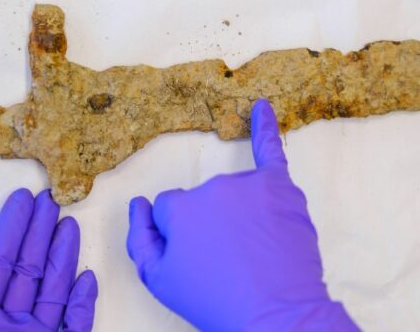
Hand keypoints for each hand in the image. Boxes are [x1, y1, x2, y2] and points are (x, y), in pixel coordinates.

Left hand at [0, 189, 96, 330]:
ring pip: (54, 292)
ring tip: (70, 225)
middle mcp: (10, 326)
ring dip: (64, 257)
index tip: (21, 199)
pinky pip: (76, 325)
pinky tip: (88, 278)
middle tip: (51, 199)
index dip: (10, 230)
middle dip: (40, 232)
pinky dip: (85, 304)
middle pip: (29, 271)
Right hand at [126, 99, 359, 330]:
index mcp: (180, 208)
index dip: (182, 237)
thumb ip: (139, 238)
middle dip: (212, 225)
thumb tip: (138, 204)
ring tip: (255, 251)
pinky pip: (271, 152)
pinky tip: (262, 108)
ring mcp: (250, 184)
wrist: (277, 315)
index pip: (171, 210)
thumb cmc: (216, 301)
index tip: (199, 259)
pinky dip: (266, 128)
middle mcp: (214, 187)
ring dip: (239, 213)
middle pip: (204, 199)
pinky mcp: (281, 188)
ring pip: (234, 190)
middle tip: (229, 262)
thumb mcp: (160, 281)